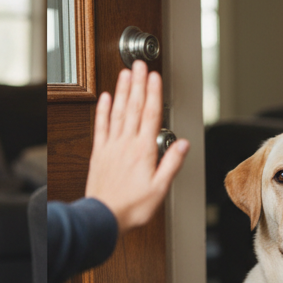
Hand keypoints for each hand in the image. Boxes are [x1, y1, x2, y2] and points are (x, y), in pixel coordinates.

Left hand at [84, 60, 188, 233]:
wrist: (103, 218)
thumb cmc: (131, 208)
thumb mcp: (159, 189)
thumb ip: (171, 164)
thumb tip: (183, 145)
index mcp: (143, 151)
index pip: (150, 115)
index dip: (153, 93)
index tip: (155, 76)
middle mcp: (126, 144)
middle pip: (134, 108)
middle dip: (138, 84)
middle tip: (139, 64)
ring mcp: (111, 147)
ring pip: (117, 113)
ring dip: (122, 91)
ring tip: (125, 73)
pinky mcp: (99, 154)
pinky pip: (101, 127)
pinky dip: (103, 111)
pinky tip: (105, 98)